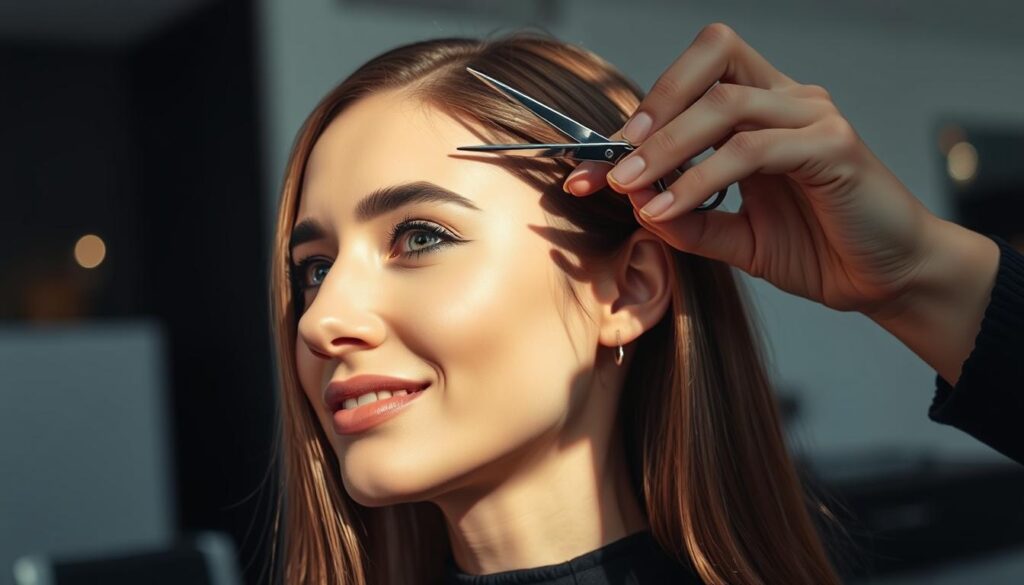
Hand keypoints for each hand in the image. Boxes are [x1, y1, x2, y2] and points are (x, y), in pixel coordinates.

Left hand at [564, 22, 941, 317]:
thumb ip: (689, 219)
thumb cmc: (820, 250)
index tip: (591, 166)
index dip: (640, 113)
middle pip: (712, 57)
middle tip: (610, 163)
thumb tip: (635, 203)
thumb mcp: (736, 237)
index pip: (695, 80)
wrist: (888, 282)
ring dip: (666, 146)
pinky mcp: (833, 146)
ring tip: (629, 187)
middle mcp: (789, 100)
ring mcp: (814, 116)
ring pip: (725, 103)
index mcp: (764, 111)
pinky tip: (668, 210)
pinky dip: (701, 177)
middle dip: (651, 108)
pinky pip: (752, 149)